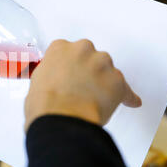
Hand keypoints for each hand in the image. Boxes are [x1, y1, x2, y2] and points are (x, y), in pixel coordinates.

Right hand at [24, 39, 140, 130]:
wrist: (61, 118)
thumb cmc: (46, 103)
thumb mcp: (37, 81)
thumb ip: (51, 74)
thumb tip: (56, 83)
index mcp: (60, 48)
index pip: (68, 50)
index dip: (69, 65)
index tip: (69, 74)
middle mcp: (83, 50)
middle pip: (90, 56)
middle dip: (88, 70)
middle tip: (81, 87)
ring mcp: (102, 64)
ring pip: (108, 70)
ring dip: (104, 82)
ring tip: (95, 100)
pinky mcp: (118, 80)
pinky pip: (125, 89)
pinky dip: (126, 97)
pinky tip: (130, 102)